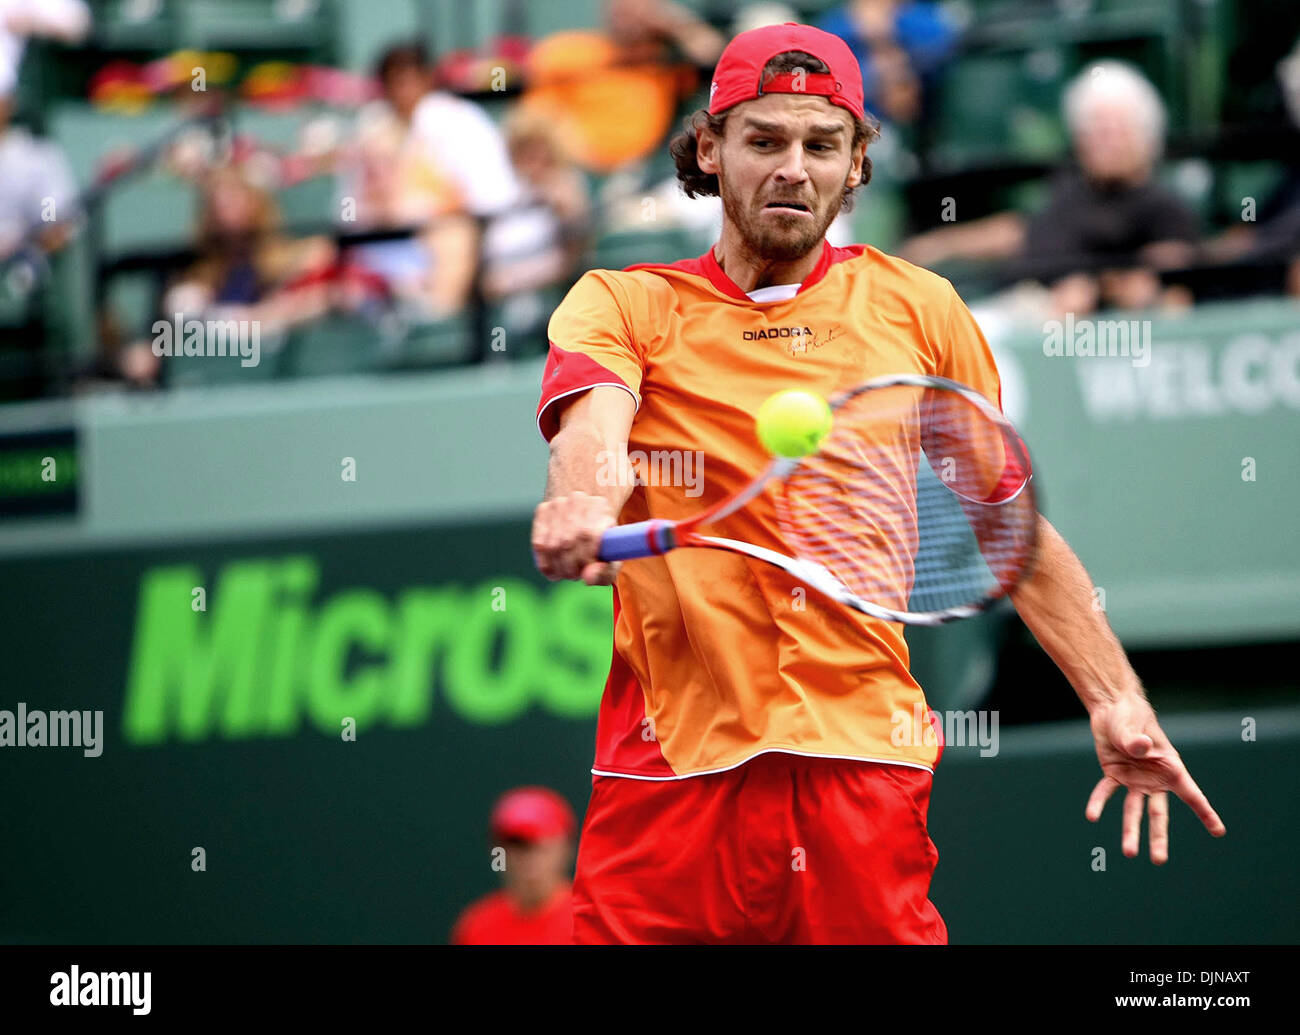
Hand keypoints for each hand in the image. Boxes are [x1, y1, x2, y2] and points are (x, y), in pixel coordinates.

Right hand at [531, 491, 621, 584]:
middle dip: (570, 567)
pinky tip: (553, 570)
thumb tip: (587, 578)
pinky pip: (538, 544)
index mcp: (600, 507)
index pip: (588, 535)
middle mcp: (578, 500)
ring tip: (565, 573)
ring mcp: (558, 503)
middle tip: (574, 575)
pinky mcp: (543, 510)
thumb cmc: (601, 543)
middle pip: (567, 542)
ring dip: (557, 567)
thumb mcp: (611, 559)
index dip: (585, 559)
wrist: (585, 516)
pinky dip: (545, 563)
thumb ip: (605, 573)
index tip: (587, 571)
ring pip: (551, 545)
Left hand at [1085, 692, 1225, 863]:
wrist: (1112, 709)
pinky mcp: (1114, 775)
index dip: (1205, 812)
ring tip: (1129, 853)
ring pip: (1133, 811)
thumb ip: (1136, 740)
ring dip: (1130, 831)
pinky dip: (1099, 803)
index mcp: (1170, 768)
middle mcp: (1154, 779)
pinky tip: (1091, 816)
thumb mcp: (1134, 726)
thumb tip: (1139, 748)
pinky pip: (1106, 792)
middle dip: (1158, 838)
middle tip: (1159, 861)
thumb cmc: (1132, 716)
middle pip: (1158, 814)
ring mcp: (1134, 780)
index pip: (1192, 794)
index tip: (1218, 831)